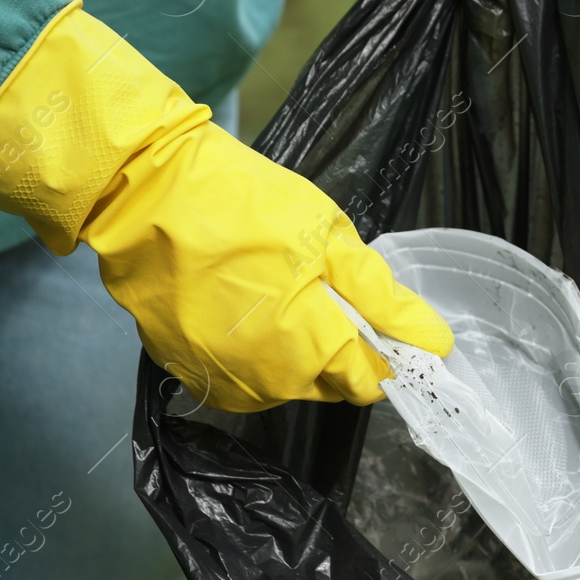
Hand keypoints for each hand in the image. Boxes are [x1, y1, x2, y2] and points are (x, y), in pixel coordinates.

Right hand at [0, 3, 452, 411]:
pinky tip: (246, 303)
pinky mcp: (187, 370)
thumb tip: (434, 342)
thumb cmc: (248, 207)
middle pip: (329, 383)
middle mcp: (268, 383)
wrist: (145, 196)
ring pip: (286, 382)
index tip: (385, 318)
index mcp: (311, 350)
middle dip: (341, 345)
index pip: (370, 380)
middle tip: (327, 287)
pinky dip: (255, 349)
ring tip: (282, 289)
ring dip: (298, 350)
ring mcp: (223, 380)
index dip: (386, 351)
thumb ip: (383, 298)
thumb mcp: (330, 238)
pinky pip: (243, 374)